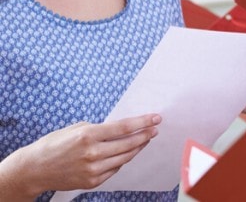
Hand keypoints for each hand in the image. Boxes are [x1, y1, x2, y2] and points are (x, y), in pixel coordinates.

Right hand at [0, 114, 160, 198]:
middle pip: (128, 143)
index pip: (124, 127)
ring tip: (145, 140)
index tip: (156, 118)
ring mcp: (92, 169)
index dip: (143, 122)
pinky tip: (127, 153)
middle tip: (154, 129)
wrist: (34, 168)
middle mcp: (92, 153)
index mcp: (88, 135)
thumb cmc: (54, 144)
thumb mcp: (76, 128)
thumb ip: (100, 128)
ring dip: (137, 147)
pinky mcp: (92, 182)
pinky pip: (114, 169)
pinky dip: (122, 160)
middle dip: (145, 135)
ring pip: (125, 157)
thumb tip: (122, 128)